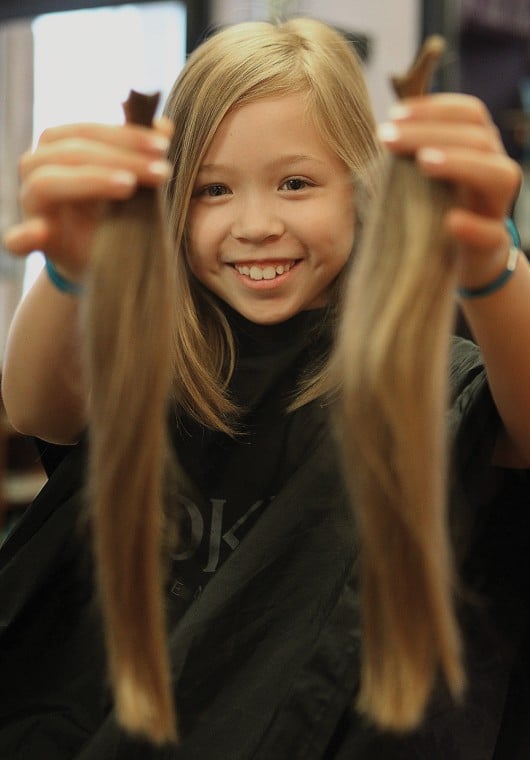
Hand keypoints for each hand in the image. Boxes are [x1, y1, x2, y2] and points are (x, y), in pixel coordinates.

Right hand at [2, 117, 173, 281]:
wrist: (102, 259)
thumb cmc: (114, 212)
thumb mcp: (133, 182)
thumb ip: (143, 153)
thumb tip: (165, 124)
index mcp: (58, 148)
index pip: (85, 131)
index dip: (124, 135)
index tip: (164, 146)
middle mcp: (38, 170)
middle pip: (68, 152)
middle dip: (119, 157)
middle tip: (161, 172)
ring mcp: (32, 205)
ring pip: (46, 183)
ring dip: (89, 181)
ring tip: (128, 187)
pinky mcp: (31, 242)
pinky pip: (15, 239)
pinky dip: (23, 236)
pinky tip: (40, 232)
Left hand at [377, 93, 521, 286]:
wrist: (460, 263)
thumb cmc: (435, 212)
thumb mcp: (423, 180)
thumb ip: (410, 155)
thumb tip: (378, 130)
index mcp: (478, 150)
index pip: (469, 114)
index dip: (434, 108)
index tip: (393, 114)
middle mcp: (493, 172)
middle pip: (479, 138)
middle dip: (431, 132)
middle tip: (388, 138)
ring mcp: (496, 209)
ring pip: (499, 176)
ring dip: (461, 164)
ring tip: (424, 162)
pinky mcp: (493, 247)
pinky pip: (492, 235)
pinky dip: (473, 227)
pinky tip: (451, 221)